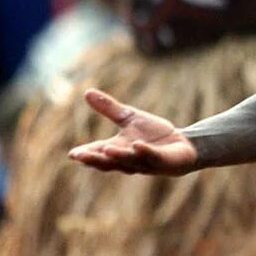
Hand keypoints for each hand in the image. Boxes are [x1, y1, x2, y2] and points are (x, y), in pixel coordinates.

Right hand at [68, 89, 197, 175]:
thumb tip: (87, 92)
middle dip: (96, 160)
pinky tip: (138, 145)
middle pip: (110, 162)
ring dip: (119, 155)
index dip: (86, 155)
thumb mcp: (129, 118)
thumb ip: (109, 109)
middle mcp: (130, 159)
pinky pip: (153, 157)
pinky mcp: (163, 161)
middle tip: (81, 156)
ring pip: (130, 161)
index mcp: (119, 149)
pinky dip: (145, 152)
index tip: (72, 154)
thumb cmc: (154, 134)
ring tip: (108, 149)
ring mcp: (146, 162)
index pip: (99, 153)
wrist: (182, 144)